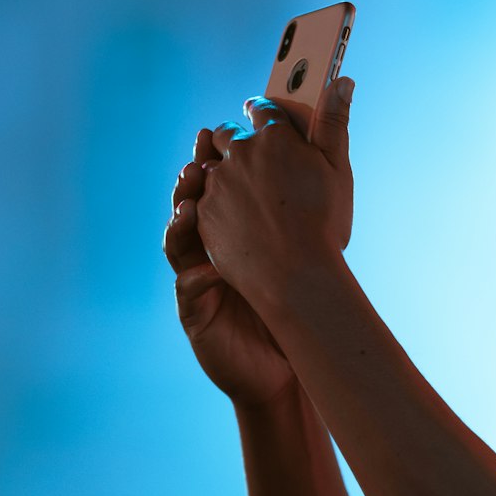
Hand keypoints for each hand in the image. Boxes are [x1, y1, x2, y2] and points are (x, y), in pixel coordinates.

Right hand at [164, 130, 296, 407]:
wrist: (287, 361)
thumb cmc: (292, 303)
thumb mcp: (300, 250)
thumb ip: (300, 203)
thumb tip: (317, 150)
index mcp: (230, 228)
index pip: (215, 186)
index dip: (208, 160)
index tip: (211, 134)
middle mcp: (207, 249)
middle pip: (189, 206)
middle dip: (189, 183)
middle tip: (197, 163)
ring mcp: (197, 278)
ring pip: (178, 244)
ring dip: (180, 223)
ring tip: (189, 206)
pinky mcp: (196, 313)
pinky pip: (186, 290)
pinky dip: (193, 277)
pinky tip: (205, 269)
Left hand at [196, 78, 353, 307]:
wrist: (295, 274)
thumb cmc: (324, 222)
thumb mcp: (337, 169)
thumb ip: (334, 121)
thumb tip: (342, 81)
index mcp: (275, 137)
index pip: (261, 108)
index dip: (261, 110)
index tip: (259, 113)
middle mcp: (241, 152)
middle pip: (228, 134)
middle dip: (235, 139)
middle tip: (249, 154)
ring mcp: (218, 182)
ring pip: (211, 166)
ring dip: (222, 172)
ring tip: (239, 191)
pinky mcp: (203, 211)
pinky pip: (202, 198)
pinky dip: (214, 203)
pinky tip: (231, 218)